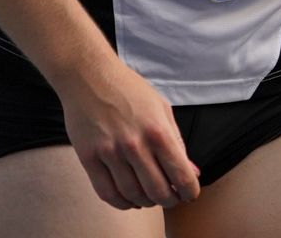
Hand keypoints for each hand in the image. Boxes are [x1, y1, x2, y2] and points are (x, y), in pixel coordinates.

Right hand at [56, 56, 199, 209]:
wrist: (90, 77)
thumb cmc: (131, 91)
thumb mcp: (162, 109)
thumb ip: (177, 142)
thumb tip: (192, 172)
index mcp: (158, 130)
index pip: (180, 173)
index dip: (190, 190)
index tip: (192, 195)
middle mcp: (134, 144)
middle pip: (157, 190)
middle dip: (170, 200)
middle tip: (173, 199)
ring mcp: (109, 153)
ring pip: (131, 194)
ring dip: (146, 202)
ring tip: (152, 198)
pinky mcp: (88, 158)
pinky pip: (106, 192)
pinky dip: (121, 202)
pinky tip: (130, 199)